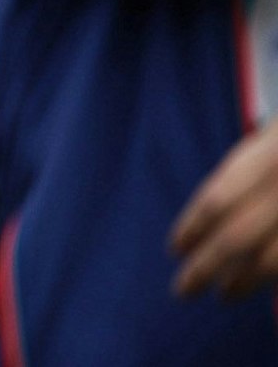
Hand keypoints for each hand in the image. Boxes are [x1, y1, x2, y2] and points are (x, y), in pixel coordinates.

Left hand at [172, 120, 277, 297]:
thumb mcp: (260, 149)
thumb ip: (233, 186)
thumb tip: (197, 235)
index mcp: (267, 159)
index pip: (216, 201)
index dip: (191, 229)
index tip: (174, 250)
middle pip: (237, 237)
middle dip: (205, 267)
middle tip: (183, 290)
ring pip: (270, 261)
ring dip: (243, 282)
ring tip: (225, 294)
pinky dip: (272, 277)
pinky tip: (258, 284)